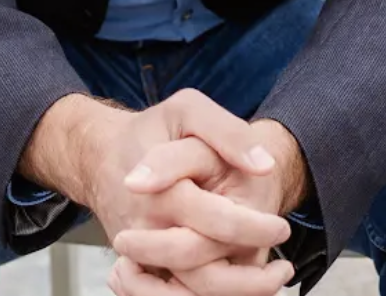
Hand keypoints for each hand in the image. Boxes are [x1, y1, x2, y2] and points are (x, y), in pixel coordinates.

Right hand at [109, 120, 306, 293]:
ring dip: (231, 293)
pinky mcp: (140, 270)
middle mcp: (146, 233)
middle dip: (248, 280)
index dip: (255, 229)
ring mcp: (140, 257)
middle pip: (200, 274)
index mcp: (161, 193)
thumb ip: (228, 132)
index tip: (282, 227)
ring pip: (185, 295)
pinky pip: (171, 295)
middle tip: (283, 268)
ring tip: (269, 281)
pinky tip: (236, 285)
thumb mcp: (188, 109)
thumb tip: (263, 165)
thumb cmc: (150, 132)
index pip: (214, 222)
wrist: (101, 157)